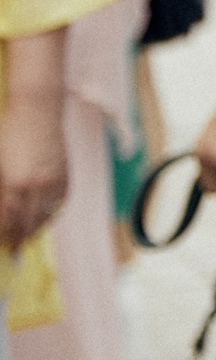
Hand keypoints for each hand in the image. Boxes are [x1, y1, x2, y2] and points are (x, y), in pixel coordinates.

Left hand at [0, 97, 66, 251]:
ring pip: (46, 216)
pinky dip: (52, 214)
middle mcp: (36, 186)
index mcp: (14, 185)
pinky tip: (45, 218)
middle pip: (27, 223)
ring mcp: (53, 180)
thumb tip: (1, 209)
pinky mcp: (65, 173)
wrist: (37, 109)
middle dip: (19, 239)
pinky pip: (60, 202)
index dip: (4, 235)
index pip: (7, 221)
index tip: (3, 245)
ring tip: (28, 238)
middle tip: (14, 250)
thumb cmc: (8, 132)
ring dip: (36, 229)